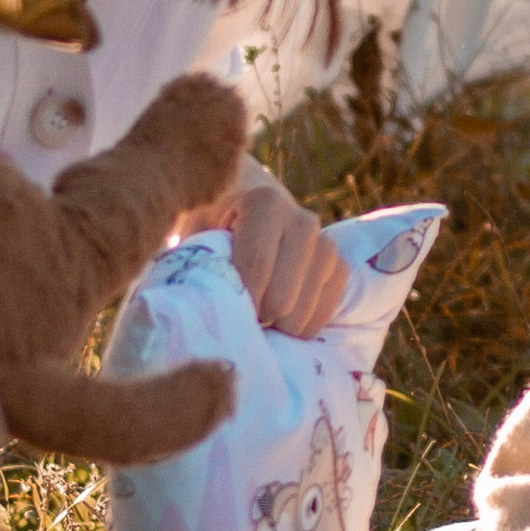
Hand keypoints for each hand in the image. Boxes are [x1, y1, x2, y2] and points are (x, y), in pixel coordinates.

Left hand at [209, 167, 348, 336]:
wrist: (248, 210)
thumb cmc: (211, 229)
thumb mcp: (195, 235)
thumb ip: (194, 260)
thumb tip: (189, 304)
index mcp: (264, 204)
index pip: (256, 269)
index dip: (239, 303)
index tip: (224, 316)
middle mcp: (302, 220)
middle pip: (281, 298)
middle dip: (257, 318)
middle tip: (238, 315)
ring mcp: (326, 244)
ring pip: (303, 312)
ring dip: (277, 326)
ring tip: (256, 316)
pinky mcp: (340, 266)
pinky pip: (324, 313)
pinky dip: (300, 327)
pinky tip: (280, 320)